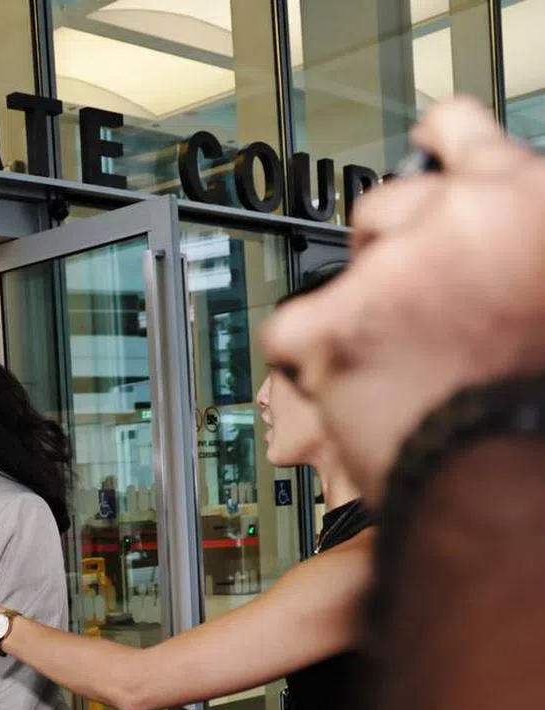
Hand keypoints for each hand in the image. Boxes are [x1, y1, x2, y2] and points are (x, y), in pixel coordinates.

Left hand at [262, 97, 544, 501]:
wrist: (515, 469)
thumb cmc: (541, 398)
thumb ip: (515, 252)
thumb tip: (496, 258)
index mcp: (525, 200)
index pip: (459, 136)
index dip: (436, 152)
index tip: (422, 154)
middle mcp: (456, 216)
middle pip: (386, 208)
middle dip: (387, 253)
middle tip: (405, 310)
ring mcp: (387, 268)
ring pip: (340, 270)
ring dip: (354, 309)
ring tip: (391, 368)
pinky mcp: (330, 325)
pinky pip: (292, 332)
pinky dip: (310, 361)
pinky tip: (345, 388)